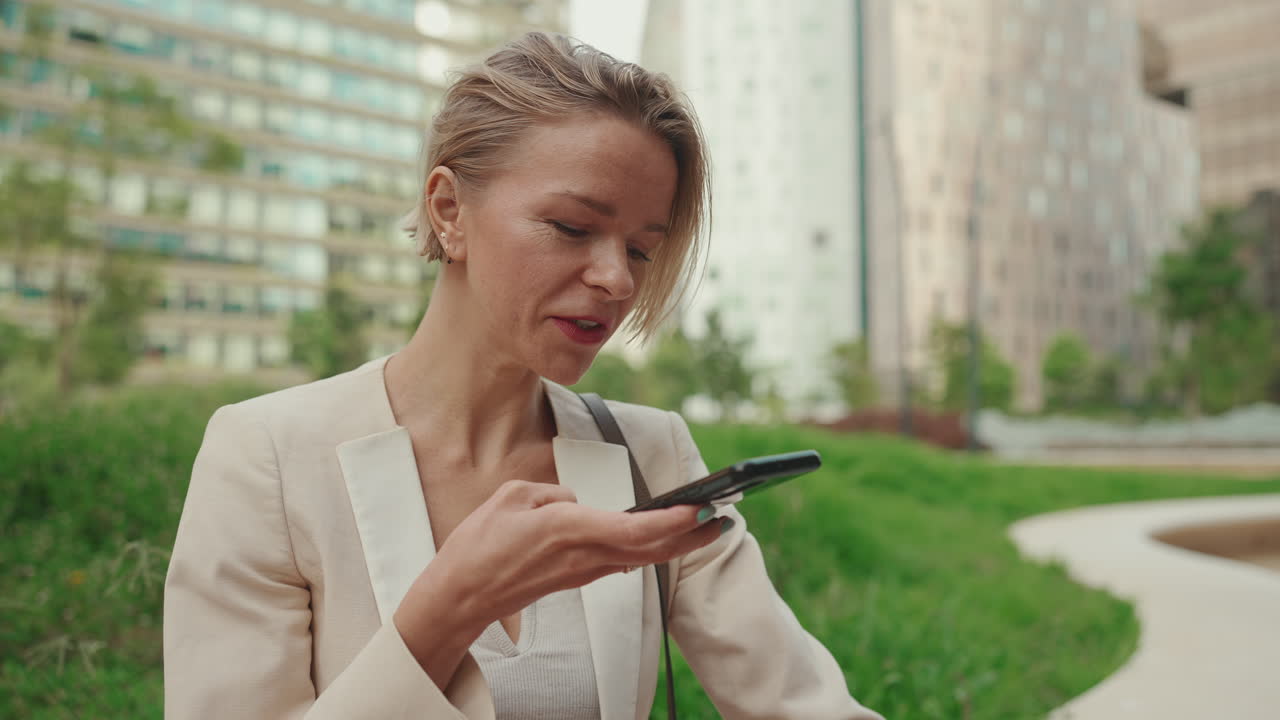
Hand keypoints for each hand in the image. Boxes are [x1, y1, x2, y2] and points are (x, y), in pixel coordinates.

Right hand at [393, 480, 723, 684]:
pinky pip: (622, 560)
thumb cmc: (479, 547)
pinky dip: (648, 548)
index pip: (637, 529)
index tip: (703, 506)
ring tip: (704, 524)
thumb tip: (575, 500)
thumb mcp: (513, 497)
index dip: (675, 520)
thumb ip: (553, 492)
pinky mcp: (577, 577)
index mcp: (571, 530)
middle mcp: (585, 555)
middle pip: (653, 548)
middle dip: (693, 534)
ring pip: (642, 556)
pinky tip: (659, 539)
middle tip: (725, 516)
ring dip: (675, 541)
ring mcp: (583, 570)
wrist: (461, 596)